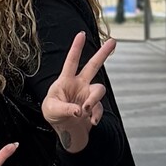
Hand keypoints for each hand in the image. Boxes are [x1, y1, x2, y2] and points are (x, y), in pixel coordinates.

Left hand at [41, 32, 114, 154]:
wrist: (64, 130)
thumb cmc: (53, 114)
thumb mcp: (52, 110)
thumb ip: (65, 109)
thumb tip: (80, 111)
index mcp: (66, 81)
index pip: (71, 62)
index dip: (76, 48)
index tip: (81, 34)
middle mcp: (79, 84)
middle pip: (93, 66)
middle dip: (103, 53)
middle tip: (113, 41)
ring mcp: (88, 95)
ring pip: (99, 90)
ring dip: (93, 100)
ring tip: (85, 111)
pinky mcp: (94, 107)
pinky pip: (99, 108)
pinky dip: (96, 115)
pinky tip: (91, 121)